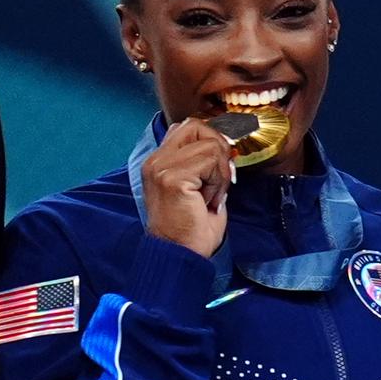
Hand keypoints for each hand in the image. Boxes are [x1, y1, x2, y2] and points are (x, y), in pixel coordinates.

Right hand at [139, 117, 234, 257]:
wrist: (179, 253)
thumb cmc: (191, 226)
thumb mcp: (198, 187)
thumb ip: (203, 163)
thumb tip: (225, 145)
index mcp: (159, 161)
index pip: (189, 127)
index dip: (213, 140)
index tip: (222, 167)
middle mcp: (156, 160)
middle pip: (198, 126)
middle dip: (219, 149)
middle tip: (220, 179)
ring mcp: (161, 167)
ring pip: (210, 145)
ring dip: (221, 172)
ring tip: (211, 195)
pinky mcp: (172, 178)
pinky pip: (211, 162)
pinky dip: (219, 181)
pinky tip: (209, 200)